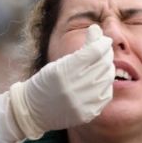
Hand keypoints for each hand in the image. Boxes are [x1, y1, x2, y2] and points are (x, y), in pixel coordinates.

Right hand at [9, 24, 113, 138]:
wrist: (34, 110)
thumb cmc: (45, 82)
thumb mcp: (58, 62)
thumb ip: (80, 49)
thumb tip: (97, 28)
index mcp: (63, 71)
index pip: (94, 52)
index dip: (102, 42)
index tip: (103, 39)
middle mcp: (74, 88)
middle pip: (103, 64)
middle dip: (106, 53)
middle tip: (104, 50)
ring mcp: (82, 103)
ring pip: (107, 79)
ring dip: (107, 68)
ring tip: (101, 64)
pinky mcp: (88, 113)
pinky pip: (106, 94)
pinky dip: (105, 84)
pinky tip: (99, 80)